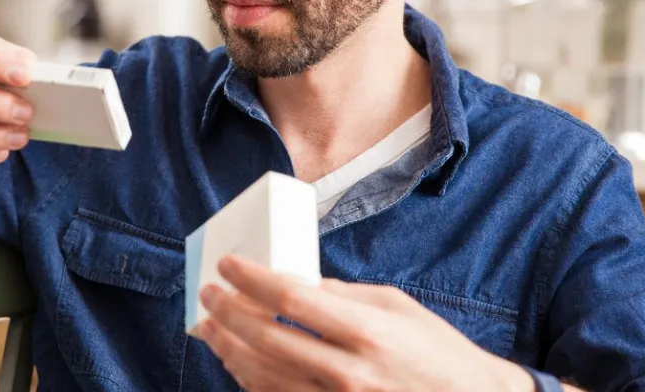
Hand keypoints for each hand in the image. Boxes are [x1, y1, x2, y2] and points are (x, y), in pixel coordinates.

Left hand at [196, 256, 533, 391]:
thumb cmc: (435, 352)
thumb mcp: (396, 307)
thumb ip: (342, 294)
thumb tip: (293, 282)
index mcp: (366, 331)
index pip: (291, 299)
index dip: (251, 280)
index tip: (228, 265)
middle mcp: (348, 371)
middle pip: (266, 339)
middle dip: (228, 313)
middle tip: (208, 294)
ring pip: (263, 378)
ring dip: (229, 350)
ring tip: (210, 328)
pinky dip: (251, 382)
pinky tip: (239, 363)